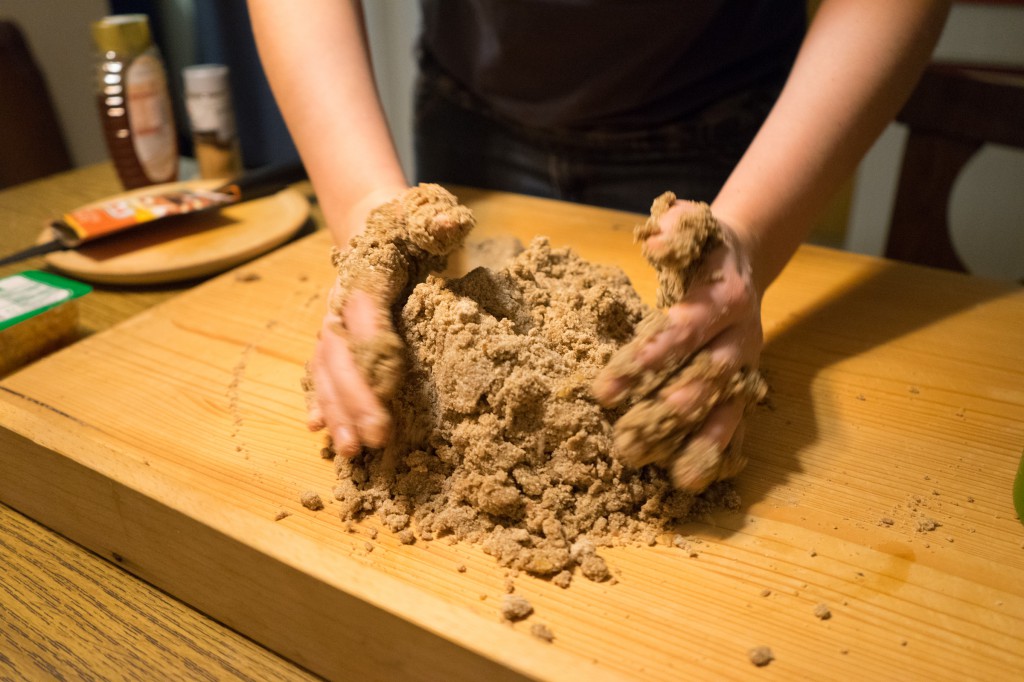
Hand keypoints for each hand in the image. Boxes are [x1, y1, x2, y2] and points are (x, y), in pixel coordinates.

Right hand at [304, 184, 475, 457]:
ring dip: (335, 411)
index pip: (366, 316)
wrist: (375, 221)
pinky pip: (321, 374)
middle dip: (354, 398)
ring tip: (349, 449)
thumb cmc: (408, 227)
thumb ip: (437, 222)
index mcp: (365, 279)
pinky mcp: (335, 340)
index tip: (391, 384)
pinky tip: (321, 432)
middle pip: (339, 356)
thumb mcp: (426, 217)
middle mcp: (340, 305)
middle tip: (374, 438)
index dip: (375, 349)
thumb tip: (450, 223)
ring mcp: (333, 325)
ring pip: (325, 371)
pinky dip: (321, 402)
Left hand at [594, 198, 765, 490]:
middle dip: (666, 413)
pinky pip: (737, 423)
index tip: (601, 391)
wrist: (744, 259)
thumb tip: (655, 243)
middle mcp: (741, 337)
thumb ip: (674, 231)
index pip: (682, 332)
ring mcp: (747, 366)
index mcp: (725, 297)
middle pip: (706, 380)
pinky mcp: (746, 386)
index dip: (644, 361)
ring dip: (697, 443)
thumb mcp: (689, 224)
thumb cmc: (702, 247)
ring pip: (727, 410)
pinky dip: (719, 451)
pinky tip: (694, 479)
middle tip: (625, 445)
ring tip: (669, 478)